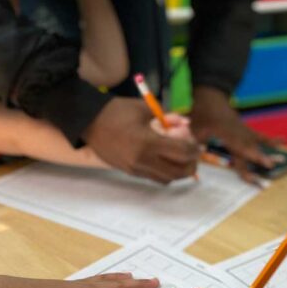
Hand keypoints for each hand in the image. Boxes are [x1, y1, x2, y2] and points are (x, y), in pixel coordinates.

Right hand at [84, 98, 198, 183]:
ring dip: (178, 172)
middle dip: (190, 165)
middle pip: (177, 172)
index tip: (198, 146)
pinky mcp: (129, 172)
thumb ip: (168, 116)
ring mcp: (135, 169)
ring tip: (181, 160)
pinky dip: (164, 172)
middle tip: (194, 156)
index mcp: (148, 142)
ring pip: (166, 179)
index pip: (181, 152)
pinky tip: (165, 161)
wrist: (88, 121)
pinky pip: (153, 177)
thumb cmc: (117, 111)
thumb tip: (186, 123)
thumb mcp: (144, 108)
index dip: (194, 150)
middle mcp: (143, 160)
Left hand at [190, 86, 277, 179]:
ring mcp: (243, 130)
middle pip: (249, 149)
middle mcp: (237, 133)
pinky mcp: (246, 128)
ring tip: (281, 161)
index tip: (252, 175)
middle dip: (259, 158)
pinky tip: (283, 141)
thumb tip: (196, 152)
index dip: (244, 163)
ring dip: (266, 152)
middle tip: (270, 166)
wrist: (211, 95)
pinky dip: (271, 139)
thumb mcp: (195, 128)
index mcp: (225, 133)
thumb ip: (199, 141)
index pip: (236, 151)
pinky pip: (259, 135)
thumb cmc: (202, 112)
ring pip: (256, 143)